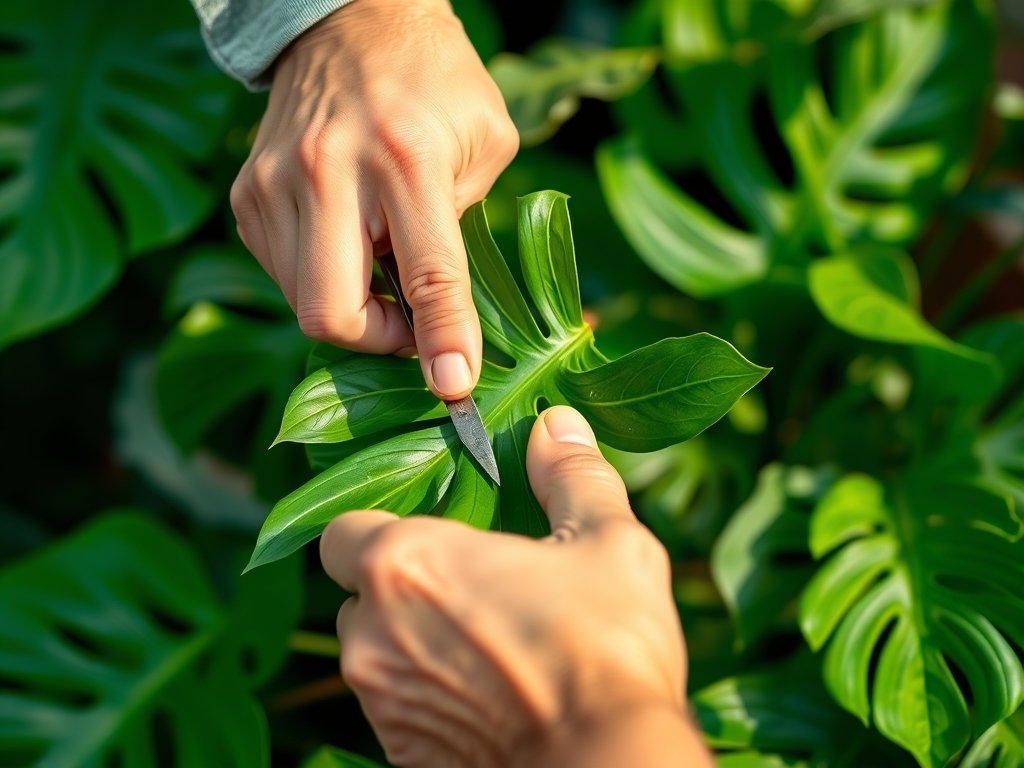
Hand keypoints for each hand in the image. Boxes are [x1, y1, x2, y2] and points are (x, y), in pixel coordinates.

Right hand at [230, 0, 518, 398]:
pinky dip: (320, 279)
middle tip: (409, 323)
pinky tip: (347, 240)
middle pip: (331, 312)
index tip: (453, 389)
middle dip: (376, 342)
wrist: (348, 20)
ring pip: (302, 302)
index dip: (442, 342)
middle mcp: (328, 171)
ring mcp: (275, 183)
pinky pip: (282, 273)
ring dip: (351, 307)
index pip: (426, 277)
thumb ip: (468, 228)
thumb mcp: (486, 140)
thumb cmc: (433, 82)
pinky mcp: (247, 193)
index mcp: (404, 158)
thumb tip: (447, 316)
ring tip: (381, 263)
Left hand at [319, 406, 711, 766]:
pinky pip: (398, 708)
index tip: (428, 533)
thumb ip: (571, 475)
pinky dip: (428, 695)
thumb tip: (558, 425)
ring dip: (412, 642)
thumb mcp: (607, 542)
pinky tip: (487, 694)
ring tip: (485, 642)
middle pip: (354, 594)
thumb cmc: (604, 647)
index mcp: (406, 564)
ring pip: (374, 655)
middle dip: (399, 588)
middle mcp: (370, 633)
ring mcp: (381, 702)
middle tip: (468, 586)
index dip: (377, 529)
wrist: (605, 764)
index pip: (339, 530)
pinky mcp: (400, 755)